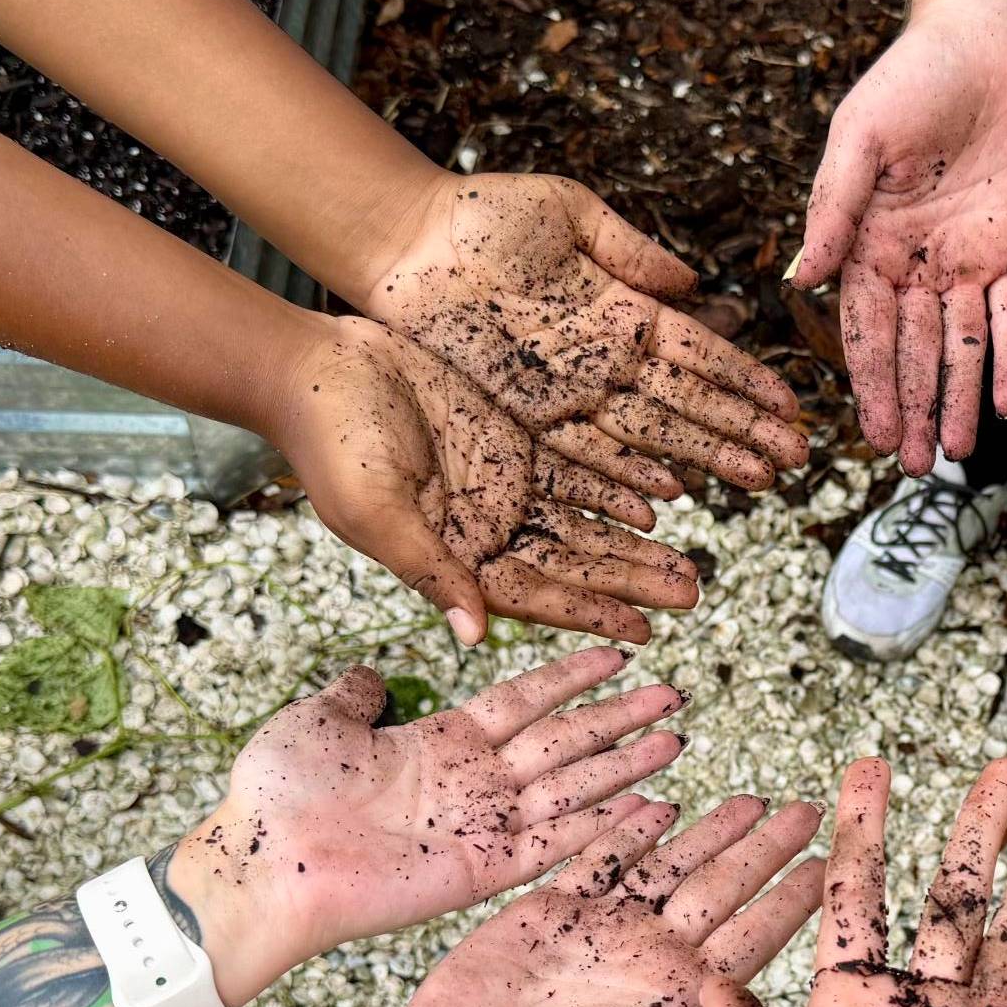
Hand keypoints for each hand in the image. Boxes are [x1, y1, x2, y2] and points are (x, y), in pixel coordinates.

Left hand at [170, 648, 684, 1001]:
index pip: (523, 701)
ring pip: (571, 789)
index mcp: (439, 743)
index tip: (616, 654)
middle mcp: (470, 784)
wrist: (261, 867)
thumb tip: (368, 673)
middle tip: (672, 695)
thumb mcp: (317, 721)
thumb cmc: (275, 797)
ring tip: (675, 739)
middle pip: (563, 742)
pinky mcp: (481, 873)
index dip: (570, 678)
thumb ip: (355, 696)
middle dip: (618, 719)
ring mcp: (480, 828)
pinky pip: (554, 845)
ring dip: (624, 767)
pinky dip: (602, 829)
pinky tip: (646, 809)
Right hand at [277, 317, 711, 642]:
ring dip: (634, 540)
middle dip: (630, 580)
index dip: (588, 612)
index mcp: (454, 555)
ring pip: (584, 518)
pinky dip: (617, 480)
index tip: (643, 632)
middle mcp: (484, 526)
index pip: (534, 594)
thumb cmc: (331, 444)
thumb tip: (476, 638)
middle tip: (692, 594)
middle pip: (572, 561)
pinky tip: (663, 494)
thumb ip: (429, 570)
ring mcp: (500, 481)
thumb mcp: (377, 512)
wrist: (313, 367)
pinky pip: (576, 464)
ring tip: (689, 560)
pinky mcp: (509, 436)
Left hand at [359, 172, 807, 495]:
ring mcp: (569, 388)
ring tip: (755, 483)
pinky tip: (669, 495)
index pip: (701, 353)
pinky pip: (586, 449)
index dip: (746, 381)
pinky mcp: (526, 409)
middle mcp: (605, 358)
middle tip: (794, 460)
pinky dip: (627, 473)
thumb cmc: (483, 214)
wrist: (407, 239)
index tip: (790, 406)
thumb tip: (691, 282)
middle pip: (688, 402)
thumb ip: (631, 250)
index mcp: (624, 310)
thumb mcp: (570, 213)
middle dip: (743, 432)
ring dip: (705, 460)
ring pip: (651, 432)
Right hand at [376, 794, 826, 1006]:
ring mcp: (600, 934)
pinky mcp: (547, 912)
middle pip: (720, 890)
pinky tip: (658, 801)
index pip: (751, 940)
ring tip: (752, 799)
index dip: (788, 902)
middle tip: (807, 811)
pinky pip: (596, 858)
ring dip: (709, 833)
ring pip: (668, 867)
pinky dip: (626, 830)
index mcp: (679, 1003)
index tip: (828, 868)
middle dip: (763, 851)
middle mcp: (648, 962)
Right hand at [795, 9, 1006, 470]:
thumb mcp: (862, 138)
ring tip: (963, 453)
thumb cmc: (914, 77)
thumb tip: (799, 280)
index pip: (868, 329)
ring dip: (964, 399)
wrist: (993, 40)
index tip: (876, 436)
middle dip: (917, 409)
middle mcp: (919, 263)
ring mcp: (972, 260)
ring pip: (968, 346)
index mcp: (871, 243)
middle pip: (916, 351)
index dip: (872, 384)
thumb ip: (834, 209)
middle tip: (918, 467)